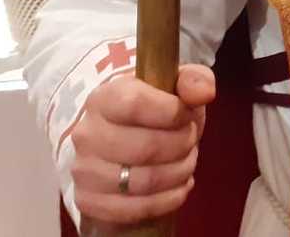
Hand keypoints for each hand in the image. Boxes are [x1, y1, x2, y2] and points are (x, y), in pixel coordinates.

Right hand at [69, 63, 215, 224]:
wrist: (123, 140)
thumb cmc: (154, 110)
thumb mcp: (176, 86)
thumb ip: (194, 80)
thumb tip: (204, 92)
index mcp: (105, 97)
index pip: (135, 104)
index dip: (172, 112)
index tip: (186, 115)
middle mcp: (87, 133)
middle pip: (145, 147)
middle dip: (182, 145)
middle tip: (190, 140)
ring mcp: (84, 169)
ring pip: (143, 181)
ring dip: (178, 173)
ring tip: (187, 162)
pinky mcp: (89, 200)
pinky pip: (133, 210)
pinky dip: (167, 200)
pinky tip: (179, 187)